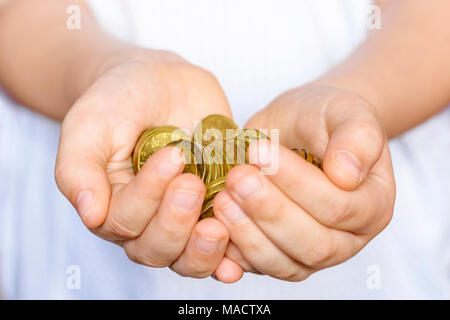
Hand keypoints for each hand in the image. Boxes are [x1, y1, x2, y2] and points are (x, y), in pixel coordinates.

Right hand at [55, 48, 232, 277]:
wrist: (159, 81)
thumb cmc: (118, 100)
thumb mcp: (90, 125)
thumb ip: (79, 168)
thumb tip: (90, 214)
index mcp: (111, 206)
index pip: (125, 222)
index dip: (148, 197)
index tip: (171, 156)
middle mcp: (147, 221)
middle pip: (157, 248)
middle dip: (175, 222)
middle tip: (192, 183)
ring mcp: (185, 217)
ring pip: (189, 257)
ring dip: (203, 249)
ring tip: (218, 225)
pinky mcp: (215, 208)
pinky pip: (225, 243)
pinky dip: (234, 249)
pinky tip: (242, 243)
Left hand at [213, 84, 395, 280]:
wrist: (301, 129)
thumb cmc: (324, 118)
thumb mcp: (346, 112)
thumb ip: (357, 137)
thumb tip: (348, 174)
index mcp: (371, 205)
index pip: (339, 208)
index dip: (297, 184)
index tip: (261, 151)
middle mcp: (346, 239)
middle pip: (312, 244)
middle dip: (270, 211)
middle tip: (238, 177)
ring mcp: (311, 253)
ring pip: (284, 263)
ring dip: (249, 234)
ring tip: (223, 198)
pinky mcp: (279, 255)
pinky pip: (257, 266)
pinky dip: (235, 253)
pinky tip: (214, 227)